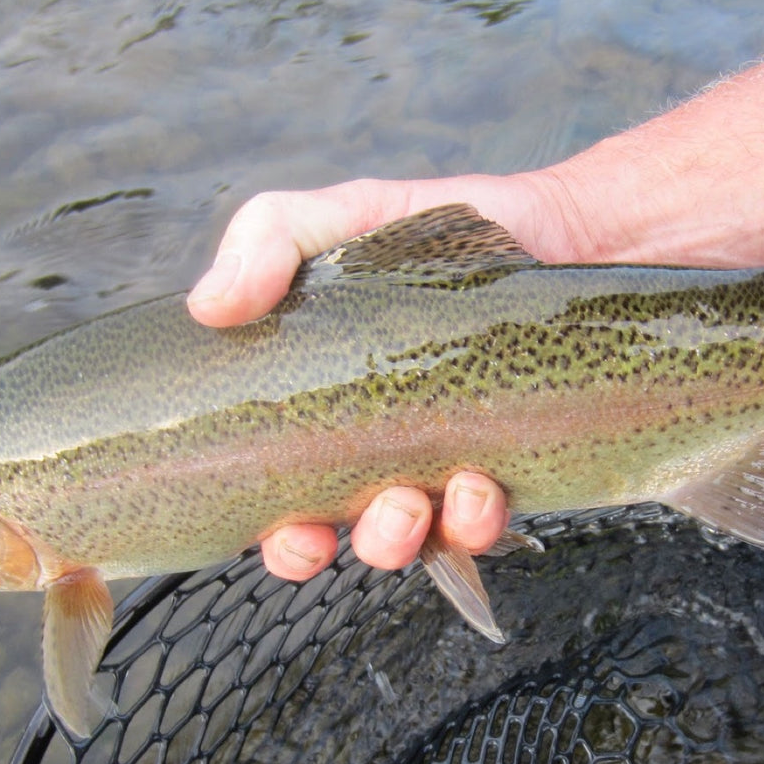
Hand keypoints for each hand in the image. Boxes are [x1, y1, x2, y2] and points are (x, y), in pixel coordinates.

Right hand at [188, 176, 568, 580]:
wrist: (555, 226)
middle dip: (349, 545)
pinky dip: (478, 521)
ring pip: (422, 540)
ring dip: (408, 537)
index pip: (288, 503)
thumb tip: (207, 306)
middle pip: (354, 537)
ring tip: (416, 499)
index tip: (291, 532)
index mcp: (327, 415)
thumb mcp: (337, 218)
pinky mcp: (511, 463)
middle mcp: (385, 453)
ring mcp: (448, 463)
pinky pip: (488, 521)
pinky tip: (479, 488)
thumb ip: (268, 239)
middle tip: (359, 517)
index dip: (284, 540)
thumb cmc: (428, 234)